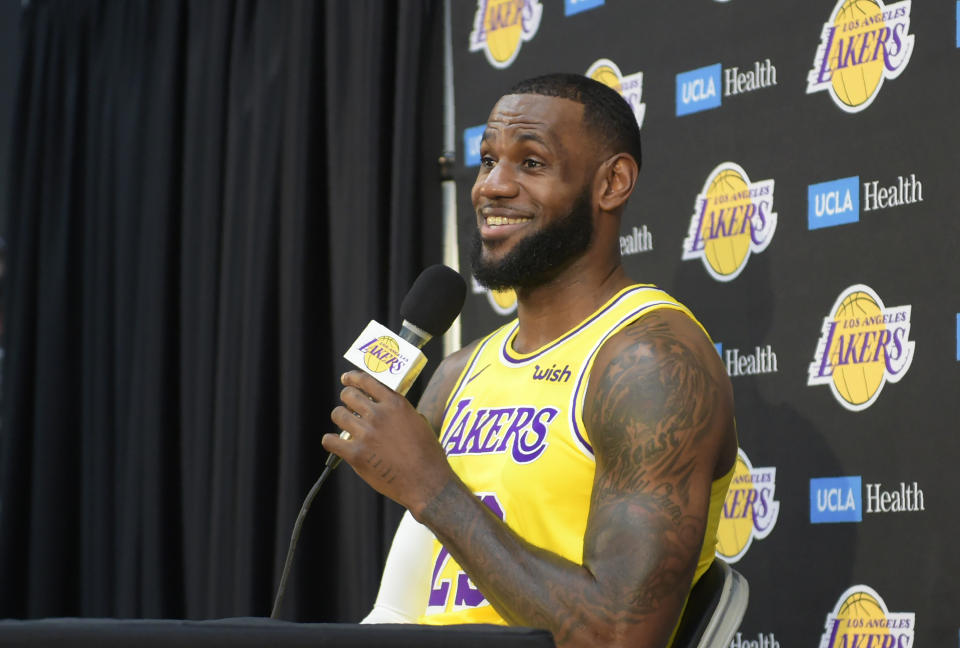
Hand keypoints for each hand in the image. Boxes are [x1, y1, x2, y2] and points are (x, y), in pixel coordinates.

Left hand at [325, 370, 454, 516]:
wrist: (427, 483)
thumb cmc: (428, 455)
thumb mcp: (420, 423)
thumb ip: (401, 411)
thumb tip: (387, 407)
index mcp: (396, 404)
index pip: (367, 381)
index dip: (353, 378)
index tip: (347, 379)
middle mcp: (379, 415)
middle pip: (349, 395)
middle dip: (346, 399)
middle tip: (347, 406)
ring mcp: (366, 434)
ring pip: (338, 414)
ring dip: (340, 418)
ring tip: (344, 425)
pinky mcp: (356, 454)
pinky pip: (330, 440)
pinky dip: (331, 441)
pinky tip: (335, 443)